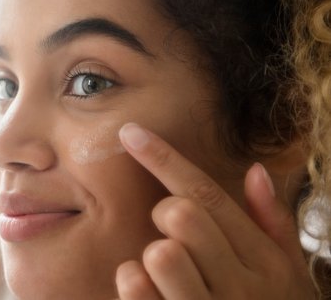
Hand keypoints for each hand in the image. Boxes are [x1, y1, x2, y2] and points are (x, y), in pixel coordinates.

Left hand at [113, 123, 315, 299]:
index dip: (164, 158)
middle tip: (170, 233)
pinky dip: (132, 281)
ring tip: (165, 270)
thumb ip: (272, 225)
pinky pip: (136, 287)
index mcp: (264, 264)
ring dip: (152, 254)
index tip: (129, 132)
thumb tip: (255, 170)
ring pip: (160, 251)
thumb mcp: (286, 278)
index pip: (208, 196)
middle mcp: (240, 287)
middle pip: (182, 215)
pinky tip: (145, 288)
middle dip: (166, 215)